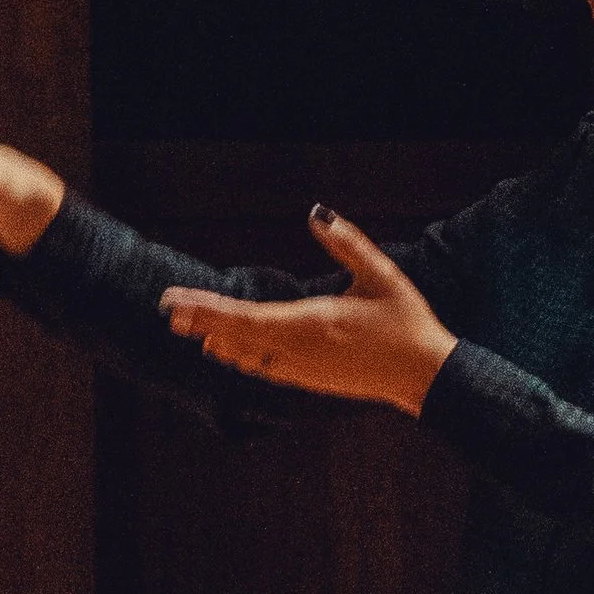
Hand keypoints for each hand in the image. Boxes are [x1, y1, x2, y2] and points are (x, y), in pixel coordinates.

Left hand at [158, 205, 458, 416]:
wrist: (424, 375)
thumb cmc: (406, 321)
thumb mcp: (380, 274)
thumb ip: (347, 242)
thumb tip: (315, 213)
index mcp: (310, 322)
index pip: (244, 315)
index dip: (206, 308)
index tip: (176, 302)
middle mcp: (298, 349)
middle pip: (237, 335)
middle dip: (201, 321)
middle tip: (168, 311)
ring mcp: (303, 369)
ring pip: (247, 354)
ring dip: (218, 338)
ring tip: (190, 327)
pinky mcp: (311, 380)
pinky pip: (264, 366)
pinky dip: (240, 355)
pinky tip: (227, 349)